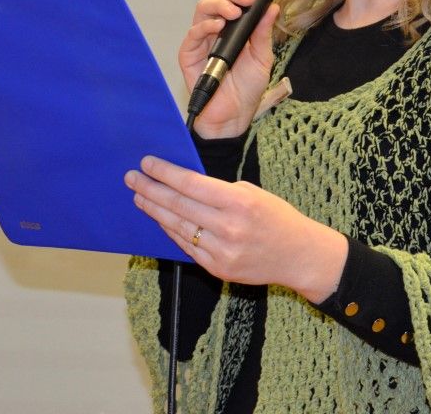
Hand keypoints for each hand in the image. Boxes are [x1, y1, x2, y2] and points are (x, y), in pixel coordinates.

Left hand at [126, 156, 347, 303]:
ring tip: (140, 198)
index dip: (166, 173)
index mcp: (239, 202)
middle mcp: (228, 227)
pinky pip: (186, 246)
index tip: (147, 163)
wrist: (298, 255)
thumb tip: (184, 184)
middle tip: (132, 179)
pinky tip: (160, 219)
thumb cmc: (277, 218)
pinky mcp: (217, 268)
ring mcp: (221, 251)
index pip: (191, 184)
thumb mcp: (253, 193)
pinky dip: (171, 231)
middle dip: (152, 190)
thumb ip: (220, 191)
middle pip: (179, 205)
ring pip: (178, 227)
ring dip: (155, 211)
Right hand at [179, 0, 278, 138]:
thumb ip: (264, 32)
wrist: (234, 116)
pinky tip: (218, 27)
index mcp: (234, 26)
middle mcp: (216, 28)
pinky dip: (206, 26)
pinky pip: (193, 33)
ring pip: (203, 9)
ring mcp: (202, 40)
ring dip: (219, 4)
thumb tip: (272, 7)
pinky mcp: (189, 55)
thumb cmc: (246, 89)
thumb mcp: (262, 57)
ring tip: (234, 11)